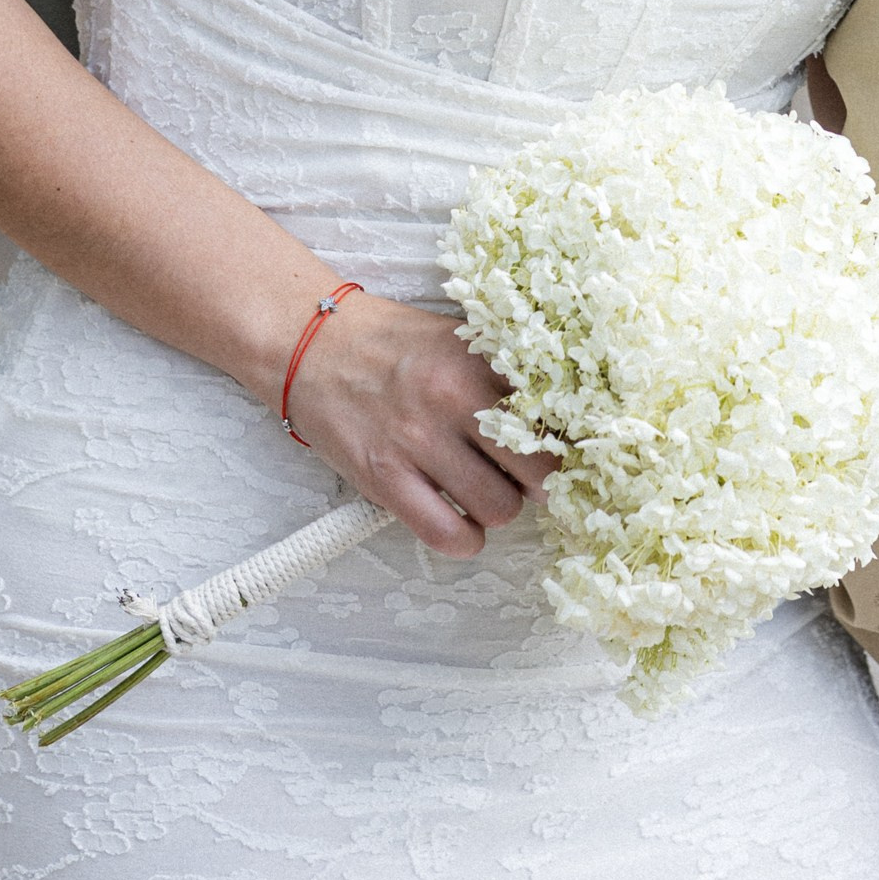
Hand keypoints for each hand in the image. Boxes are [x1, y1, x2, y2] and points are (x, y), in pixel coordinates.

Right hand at [283, 287, 553, 558]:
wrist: (311, 343)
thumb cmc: (392, 344)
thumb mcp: (457, 340)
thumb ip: (503, 373)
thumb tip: (562, 420)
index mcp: (477, 360)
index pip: (553, 415)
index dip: (567, 441)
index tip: (565, 451)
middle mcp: (452, 398)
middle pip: (538, 471)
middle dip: (540, 483)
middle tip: (525, 477)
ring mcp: (416, 441)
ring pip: (498, 509)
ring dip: (498, 510)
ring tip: (483, 491)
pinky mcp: (383, 478)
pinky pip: (446, 534)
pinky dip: (463, 539)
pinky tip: (459, 521)